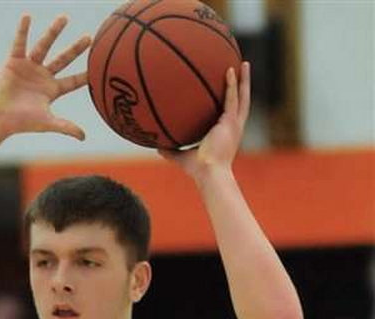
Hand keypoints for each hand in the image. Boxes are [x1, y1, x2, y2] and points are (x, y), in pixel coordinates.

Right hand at [0, 14, 91, 140]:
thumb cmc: (20, 122)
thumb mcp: (46, 122)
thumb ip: (65, 127)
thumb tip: (84, 137)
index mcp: (50, 91)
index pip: (72, 82)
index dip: (84, 75)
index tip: (98, 66)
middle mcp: (41, 77)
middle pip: (63, 60)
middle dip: (76, 49)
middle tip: (89, 38)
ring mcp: (28, 68)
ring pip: (44, 46)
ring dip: (53, 32)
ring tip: (64, 18)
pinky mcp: (13, 62)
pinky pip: (19, 43)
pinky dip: (22, 31)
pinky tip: (27, 17)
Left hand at [159, 62, 249, 178]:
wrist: (209, 174)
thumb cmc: (198, 171)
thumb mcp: (182, 157)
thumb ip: (171, 150)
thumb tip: (156, 146)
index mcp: (226, 133)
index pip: (230, 112)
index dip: (232, 100)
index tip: (230, 87)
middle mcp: (234, 127)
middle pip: (242, 101)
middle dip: (243, 85)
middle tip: (242, 68)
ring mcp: (235, 124)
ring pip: (243, 96)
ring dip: (244, 79)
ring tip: (244, 62)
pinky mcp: (231, 123)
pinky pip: (232, 99)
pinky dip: (231, 84)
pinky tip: (228, 70)